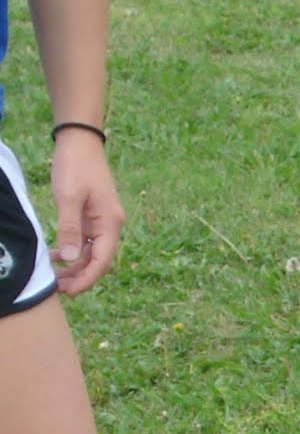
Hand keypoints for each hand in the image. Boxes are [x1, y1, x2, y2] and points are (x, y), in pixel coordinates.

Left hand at [49, 133, 124, 296]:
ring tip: (55, 278)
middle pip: (99, 260)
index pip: (103, 260)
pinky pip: (85, 242)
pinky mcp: (91, 216)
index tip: (71, 292)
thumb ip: (70, 229)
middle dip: (81, 277)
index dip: (88, 279)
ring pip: (91, 253)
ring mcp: (101, 221)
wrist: (80, 142)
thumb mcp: (69, 198)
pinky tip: (55, 256)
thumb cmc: (76, 166)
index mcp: (110, 222)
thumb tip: (71, 258)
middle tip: (58, 290)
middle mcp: (110, 225)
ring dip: (75, 267)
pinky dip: (72, 252)